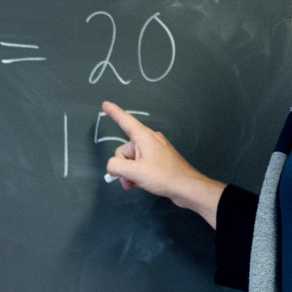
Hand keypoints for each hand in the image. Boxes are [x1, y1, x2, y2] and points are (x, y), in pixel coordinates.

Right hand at [101, 101, 225, 228]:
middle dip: (122, 166)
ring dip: (129, 172)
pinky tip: (138, 183)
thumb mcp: (135, 172)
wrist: (187, 187)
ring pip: (132, 159)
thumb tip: (112, 167)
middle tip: (128, 179)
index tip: (105, 104)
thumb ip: (116, 166)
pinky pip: (141, 163)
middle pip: (125, 149)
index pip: (124, 121)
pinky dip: (137, 173)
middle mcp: (149, 139)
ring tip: (133, 184)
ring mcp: (155, 149)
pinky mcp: (159, 159)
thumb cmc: (163, 176)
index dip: (114, 112)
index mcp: (143, 136)